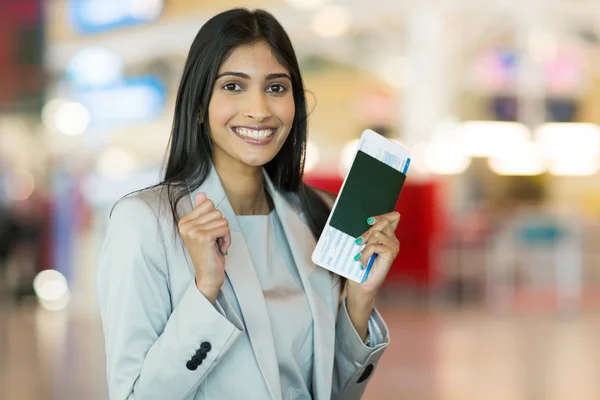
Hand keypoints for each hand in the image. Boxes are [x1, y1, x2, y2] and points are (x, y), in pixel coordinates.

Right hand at [178, 192, 230, 302]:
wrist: (208, 274)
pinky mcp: (203, 237)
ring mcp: (193, 231)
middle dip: (221, 226)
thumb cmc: (208, 253)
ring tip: (216, 245)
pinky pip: (225, 228)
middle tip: (214, 241)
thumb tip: (202, 194)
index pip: (208, 203)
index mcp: (184, 222)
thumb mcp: (205, 229)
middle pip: (216, 211)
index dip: (215, 217)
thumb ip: (202, 211)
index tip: (211, 232)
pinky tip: (220, 248)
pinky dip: (227, 239)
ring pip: (222, 220)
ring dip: (224, 234)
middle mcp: (185, 225)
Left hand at [344, 212, 400, 340]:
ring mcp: (393, 247)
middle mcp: (393, 240)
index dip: (381, 215)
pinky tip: (362, 262)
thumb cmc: (359, 265)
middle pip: (384, 221)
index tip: (368, 220)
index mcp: (388, 236)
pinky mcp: (390, 254)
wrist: (360, 285)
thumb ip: (366, 233)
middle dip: (368, 229)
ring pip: (376, 233)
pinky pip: (374, 245)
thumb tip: (363, 220)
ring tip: (360, 255)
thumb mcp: (362, 245)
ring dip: (364, 244)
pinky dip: (365, 254)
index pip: (393, 217)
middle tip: (358, 242)